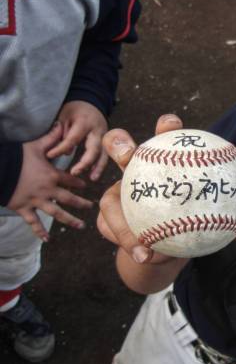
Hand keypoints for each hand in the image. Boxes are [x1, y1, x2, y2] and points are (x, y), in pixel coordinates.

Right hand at [7, 123, 92, 240]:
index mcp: (52, 175)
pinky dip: (40, 231)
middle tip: (91, 207)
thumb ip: (51, 138)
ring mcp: (36, 201)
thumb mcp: (35, 146)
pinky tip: (47, 239)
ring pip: (56, 213)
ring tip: (81, 226)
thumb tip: (60, 124)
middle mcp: (47, 190)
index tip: (87, 187)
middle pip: (69, 199)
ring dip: (70, 220)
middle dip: (81, 203)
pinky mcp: (23, 208)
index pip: (71, 181)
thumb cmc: (16, 156)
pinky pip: (33, 222)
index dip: (79, 184)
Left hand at [47, 101, 108, 180]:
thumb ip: (63, 132)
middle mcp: (97, 130)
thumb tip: (66, 153)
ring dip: (98, 167)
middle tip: (74, 172)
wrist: (92, 103)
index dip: (61, 148)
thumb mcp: (64, 116)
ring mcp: (105, 136)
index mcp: (84, 122)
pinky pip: (106, 155)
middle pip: (93, 149)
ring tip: (92, 178)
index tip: (50, 155)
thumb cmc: (75, 110)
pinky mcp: (107, 141)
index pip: (73, 138)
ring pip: (104, 154)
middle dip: (85, 162)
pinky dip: (101, 165)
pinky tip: (94, 175)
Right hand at [97, 114, 235, 263]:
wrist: (167, 245)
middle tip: (128, 154)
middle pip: (119, 147)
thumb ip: (230, 222)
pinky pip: (112, 230)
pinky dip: (129, 244)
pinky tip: (145, 256)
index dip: (167, 125)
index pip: (165, 136)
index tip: (172, 124)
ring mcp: (117, 195)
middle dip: (119, 143)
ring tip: (142, 242)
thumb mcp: (211, 219)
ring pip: (108, 200)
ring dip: (121, 221)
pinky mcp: (107, 219)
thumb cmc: (192, 221)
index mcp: (164, 162)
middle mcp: (136, 172)